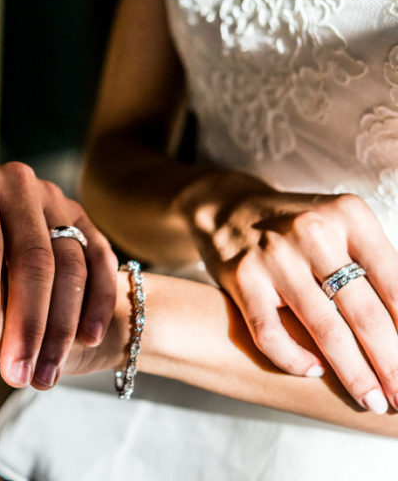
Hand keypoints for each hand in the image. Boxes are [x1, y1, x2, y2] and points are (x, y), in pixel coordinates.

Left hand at [0, 150, 117, 388]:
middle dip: (27, 320)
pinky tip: (87, 341)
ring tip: (44, 375)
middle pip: (31, 255)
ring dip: (61, 324)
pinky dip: (98, 302)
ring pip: (70, 263)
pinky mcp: (83, 221)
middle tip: (15, 374)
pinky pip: (100, 261)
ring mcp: (55, 201)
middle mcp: (17, 184)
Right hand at [179, 171, 397, 412]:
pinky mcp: (242, 278)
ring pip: (323, 328)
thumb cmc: (296, 227)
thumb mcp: (341, 226)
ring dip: (353, 372)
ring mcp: (274, 257)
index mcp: (349, 215)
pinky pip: (271, 332)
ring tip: (371, 399)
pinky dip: (293, 358)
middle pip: (364, 311)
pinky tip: (312, 372)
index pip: (394, 281)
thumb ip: (374, 264)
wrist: (226, 208)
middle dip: (391, 361)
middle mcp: (313, 233)